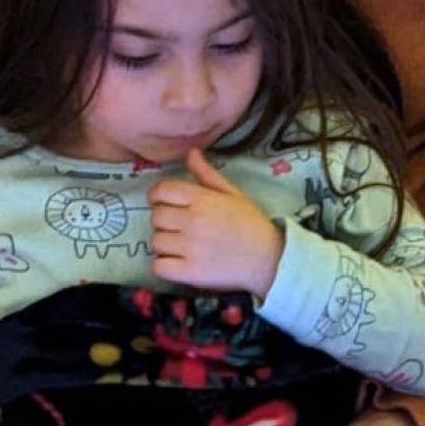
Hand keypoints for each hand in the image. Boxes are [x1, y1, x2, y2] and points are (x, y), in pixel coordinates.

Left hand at [148, 149, 283, 295]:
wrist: (269, 259)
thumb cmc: (250, 223)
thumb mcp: (232, 193)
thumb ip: (207, 174)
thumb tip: (190, 153)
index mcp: (202, 199)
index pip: (162, 190)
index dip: (156, 195)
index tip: (162, 202)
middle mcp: (192, 221)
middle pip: (156, 216)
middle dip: (163, 220)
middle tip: (177, 226)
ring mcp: (190, 248)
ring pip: (155, 242)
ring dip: (164, 244)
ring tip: (179, 246)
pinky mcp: (190, 273)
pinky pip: (158, 266)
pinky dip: (163, 265)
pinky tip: (176, 262)